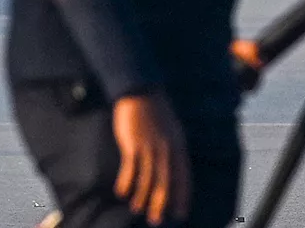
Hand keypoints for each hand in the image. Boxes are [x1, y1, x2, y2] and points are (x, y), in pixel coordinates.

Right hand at [112, 93, 190, 225]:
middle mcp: (167, 148)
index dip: (182, 196)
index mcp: (178, 145)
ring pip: (148, 179)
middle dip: (161, 204)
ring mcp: (150, 146)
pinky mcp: (133, 143)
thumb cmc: (154, 111)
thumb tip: (172, 168)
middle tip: (156, 221)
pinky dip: (126, 183)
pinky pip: (130, 169)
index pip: (183, 176)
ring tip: (136, 209)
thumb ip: (172, 148)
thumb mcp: (171, 130)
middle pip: (166, 182)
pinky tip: (121, 193)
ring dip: (142, 197)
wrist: (140, 90)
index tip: (180, 214)